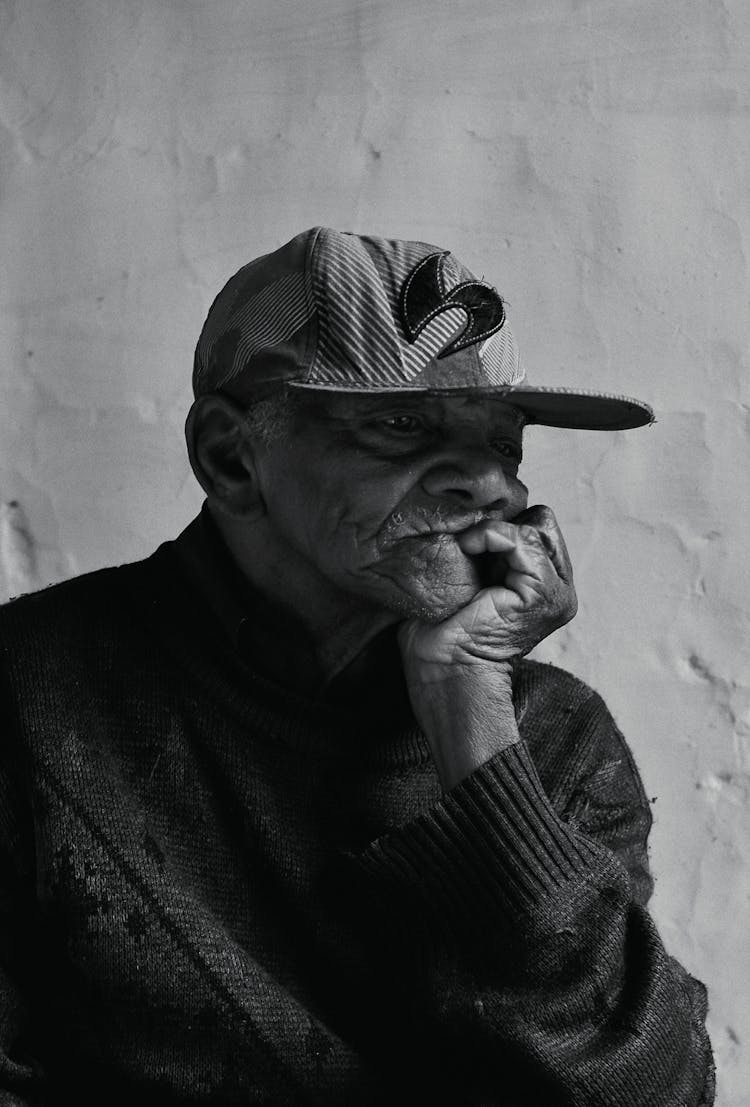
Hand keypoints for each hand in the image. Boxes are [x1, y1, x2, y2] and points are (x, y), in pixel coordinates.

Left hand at [397, 506, 576, 788]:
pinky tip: (468, 550)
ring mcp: (558, 593)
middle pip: (542, 521)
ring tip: (466, 551)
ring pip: (536, 525)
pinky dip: (490, 536)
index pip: (536, 525)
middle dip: (505, 525)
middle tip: (470, 546)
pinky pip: (522, 539)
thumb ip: (482, 551)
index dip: (502, 524)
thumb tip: (467, 513)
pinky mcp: (545, 595)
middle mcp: (559, 589)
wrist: (442, 673)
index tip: (467, 540)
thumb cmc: (441, 635)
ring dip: (493, 531)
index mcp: (542, 586)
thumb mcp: (466, 581)